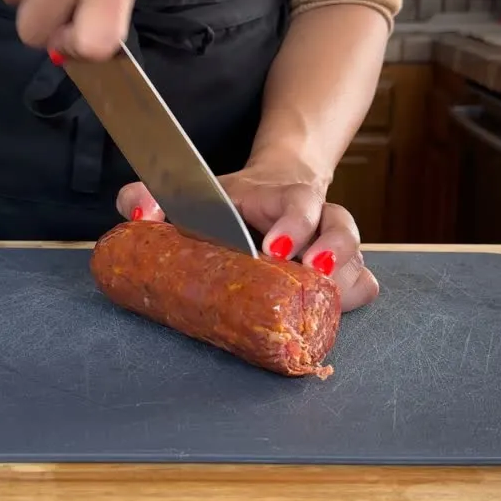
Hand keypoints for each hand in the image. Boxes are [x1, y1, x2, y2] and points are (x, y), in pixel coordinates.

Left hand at [115, 164, 380, 311]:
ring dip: (343, 283)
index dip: (293, 225)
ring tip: (323, 304)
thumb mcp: (196, 190)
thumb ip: (156, 194)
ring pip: (357, 261)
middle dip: (331, 253)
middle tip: (308, 273)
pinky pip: (363, 284)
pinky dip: (354, 297)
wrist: (273, 188)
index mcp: (284, 195)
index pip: (300, 202)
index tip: (273, 247)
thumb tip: (137, 214)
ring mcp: (335, 247)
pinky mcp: (344, 271)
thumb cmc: (231, 200)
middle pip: (342, 229)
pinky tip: (334, 311)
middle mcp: (319, 218)